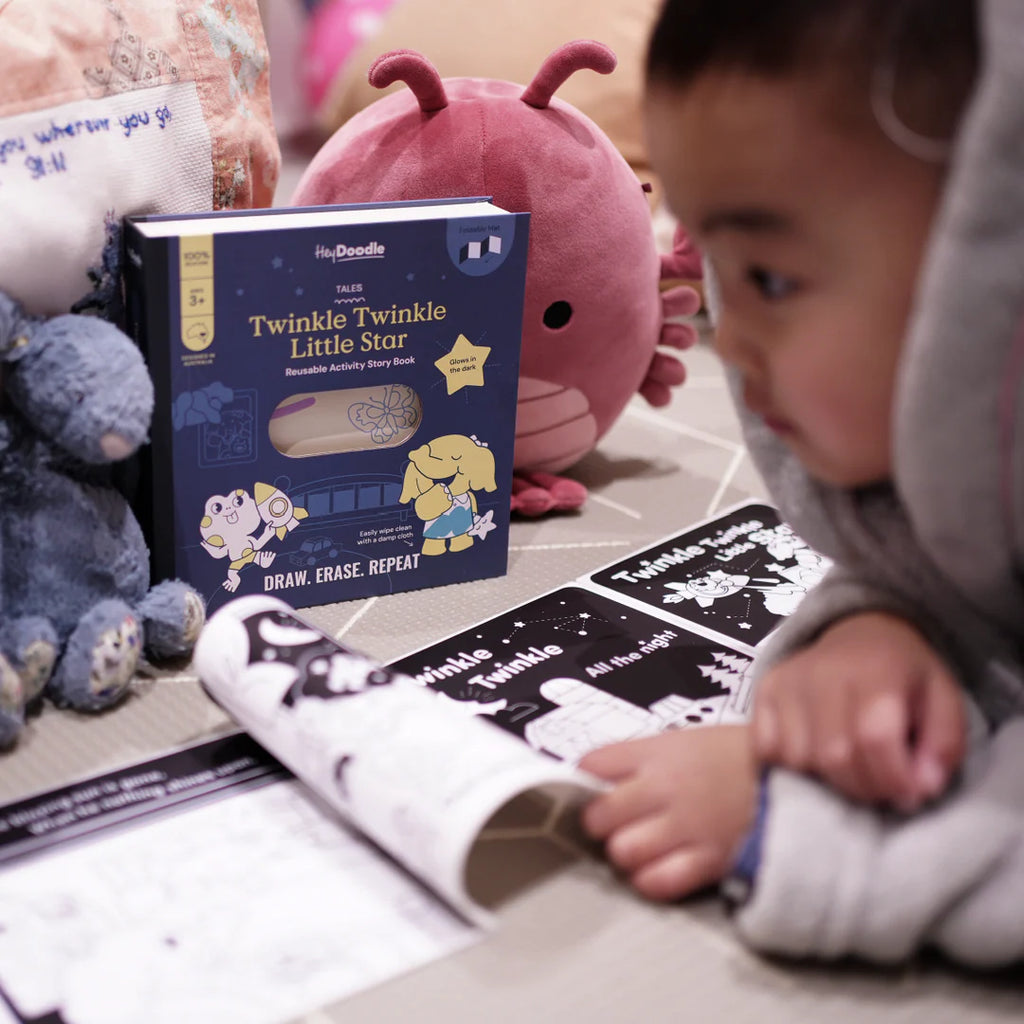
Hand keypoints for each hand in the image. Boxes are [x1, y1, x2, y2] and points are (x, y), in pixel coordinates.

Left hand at [579, 725, 756, 900]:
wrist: (798, 775)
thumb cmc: (740, 756)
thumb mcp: (689, 740)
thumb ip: (646, 758)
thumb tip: (601, 777)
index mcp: (659, 752)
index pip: (593, 766)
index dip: (588, 780)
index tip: (595, 787)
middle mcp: (665, 788)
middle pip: (599, 816)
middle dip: (602, 822)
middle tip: (617, 822)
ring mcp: (686, 826)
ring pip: (622, 852)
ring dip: (625, 853)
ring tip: (640, 847)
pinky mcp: (707, 860)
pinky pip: (656, 882)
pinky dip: (650, 880)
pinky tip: (659, 868)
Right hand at [753, 612, 965, 809]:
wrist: (862, 633)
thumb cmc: (906, 676)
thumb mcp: (945, 701)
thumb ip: (944, 746)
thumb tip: (923, 787)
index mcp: (877, 670)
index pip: (874, 737)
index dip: (894, 778)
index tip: (911, 795)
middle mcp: (823, 672)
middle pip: (834, 755)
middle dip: (864, 787)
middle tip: (882, 787)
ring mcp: (787, 682)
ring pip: (798, 758)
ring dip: (828, 780)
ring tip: (851, 768)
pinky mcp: (763, 691)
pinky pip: (766, 748)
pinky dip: (789, 765)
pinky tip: (815, 756)